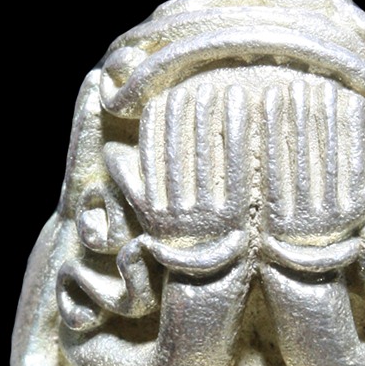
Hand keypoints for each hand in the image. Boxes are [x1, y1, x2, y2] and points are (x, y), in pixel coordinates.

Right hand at [105, 81, 252, 247]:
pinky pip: (242, 173)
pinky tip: (254, 125)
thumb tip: (110, 152)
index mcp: (156, 209)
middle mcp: (178, 211)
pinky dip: (247, 145)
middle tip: (203, 86)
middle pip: (185, 153)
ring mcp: (209, 215)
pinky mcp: (237, 216)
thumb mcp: (148, 217)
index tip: (167, 96)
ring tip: (235, 92)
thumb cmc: (178, 241)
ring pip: (214, 159)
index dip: (161, 125)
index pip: (155, 157)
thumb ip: (130, 184)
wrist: (211, 279)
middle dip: (194, 117)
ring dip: (224, 123)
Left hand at [261, 78, 364, 255]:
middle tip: (311, 82)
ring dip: (292, 115)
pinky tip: (264, 106)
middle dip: (318, 111)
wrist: (301, 265)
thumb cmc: (340, 223)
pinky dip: (267, 133)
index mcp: (357, 204)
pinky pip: (271, 163)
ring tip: (288, 87)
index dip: (348, 118)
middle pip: (324, 147)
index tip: (343, 93)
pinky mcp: (273, 210)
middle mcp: (332, 209)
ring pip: (298, 151)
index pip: (354, 151)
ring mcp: (302, 211)